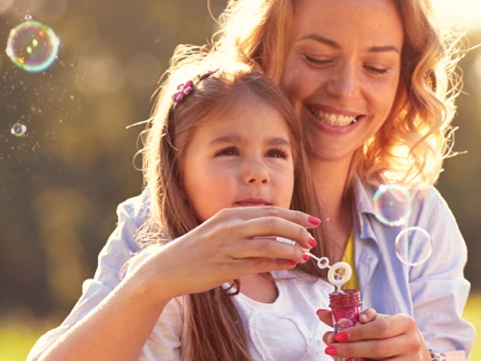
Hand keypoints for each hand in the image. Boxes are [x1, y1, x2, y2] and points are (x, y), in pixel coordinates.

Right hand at [124, 206, 318, 301]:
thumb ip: (246, 230)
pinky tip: (290, 264)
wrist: (167, 268)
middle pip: (273, 223)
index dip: (295, 216)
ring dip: (291, 249)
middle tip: (313, 238)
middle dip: (298, 230)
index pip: (269, 211)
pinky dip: (278, 263)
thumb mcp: (220, 231)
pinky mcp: (225, 267)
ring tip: (306, 253)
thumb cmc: (197, 250)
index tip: (313, 222)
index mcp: (229, 215)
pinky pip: (258, 264)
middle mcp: (229, 227)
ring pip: (268, 244)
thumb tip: (278, 235)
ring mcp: (227, 247)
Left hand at [317, 308, 427, 359]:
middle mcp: (411, 341)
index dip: (358, 332)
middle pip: (379, 348)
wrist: (413, 352)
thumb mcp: (376, 322)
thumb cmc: (390, 334)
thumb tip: (322, 314)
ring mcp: (411, 359)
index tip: (337, 335)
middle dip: (352, 349)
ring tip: (340, 358)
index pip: (380, 327)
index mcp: (405, 322)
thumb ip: (352, 318)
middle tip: (331, 349)